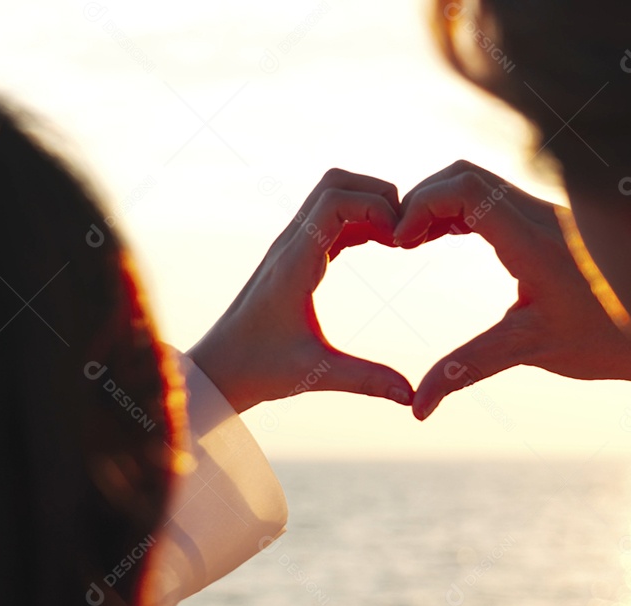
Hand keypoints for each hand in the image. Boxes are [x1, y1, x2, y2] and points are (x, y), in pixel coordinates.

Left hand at [188, 169, 414, 412]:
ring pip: (332, 194)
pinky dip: (360, 219)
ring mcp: (292, 246)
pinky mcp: (296, 255)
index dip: (375, 207)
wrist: (219, 368)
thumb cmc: (259, 369)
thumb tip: (411, 397)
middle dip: (377, 194)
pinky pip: (331, 218)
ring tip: (398, 238)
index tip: (401, 240)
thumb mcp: (316, 375)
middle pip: (335, 183)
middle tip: (405, 231)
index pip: (334, 201)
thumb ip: (365, 381)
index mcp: (294, 263)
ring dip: (369, 203)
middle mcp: (291, 245)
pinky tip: (382, 243)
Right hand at [394, 160, 630, 419]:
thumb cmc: (605, 340)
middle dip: (422, 199)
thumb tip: (418, 407)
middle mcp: (540, 215)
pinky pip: (494, 195)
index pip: (467, 190)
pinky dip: (459, 209)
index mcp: (534, 240)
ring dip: (439, 203)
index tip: (400, 243)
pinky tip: (443, 237)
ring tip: (413, 241)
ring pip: (479, 181)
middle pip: (465, 174)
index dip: (422, 205)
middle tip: (400, 241)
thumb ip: (467, 369)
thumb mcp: (529, 351)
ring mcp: (546, 212)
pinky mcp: (548, 220)